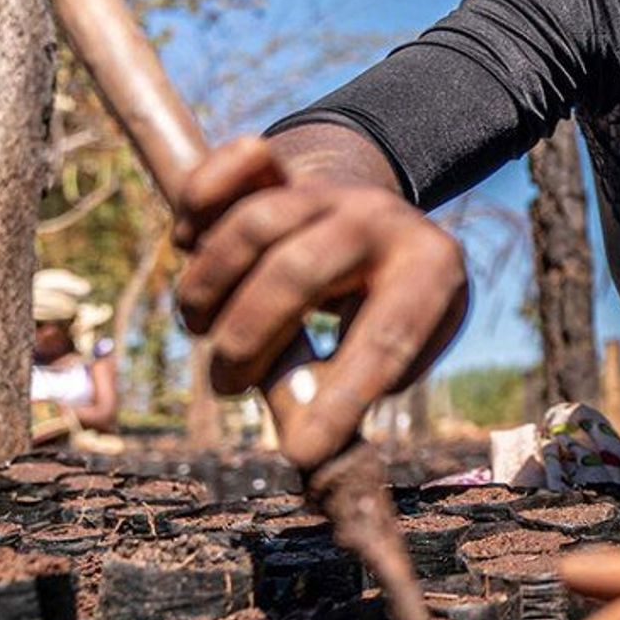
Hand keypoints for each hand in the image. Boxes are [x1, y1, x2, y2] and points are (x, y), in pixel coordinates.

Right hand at [172, 135, 469, 469]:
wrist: (381, 219)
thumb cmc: (388, 308)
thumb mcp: (397, 351)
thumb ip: (351, 389)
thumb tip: (304, 447)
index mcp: (432, 269)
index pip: (387, 338)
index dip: (342, 398)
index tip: (304, 453)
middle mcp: (379, 218)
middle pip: (296, 271)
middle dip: (249, 339)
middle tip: (228, 386)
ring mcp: (328, 187)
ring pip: (252, 226)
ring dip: (208, 287)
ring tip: (201, 331)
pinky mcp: (282, 166)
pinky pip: (232, 166)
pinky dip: (199, 199)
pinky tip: (187, 241)